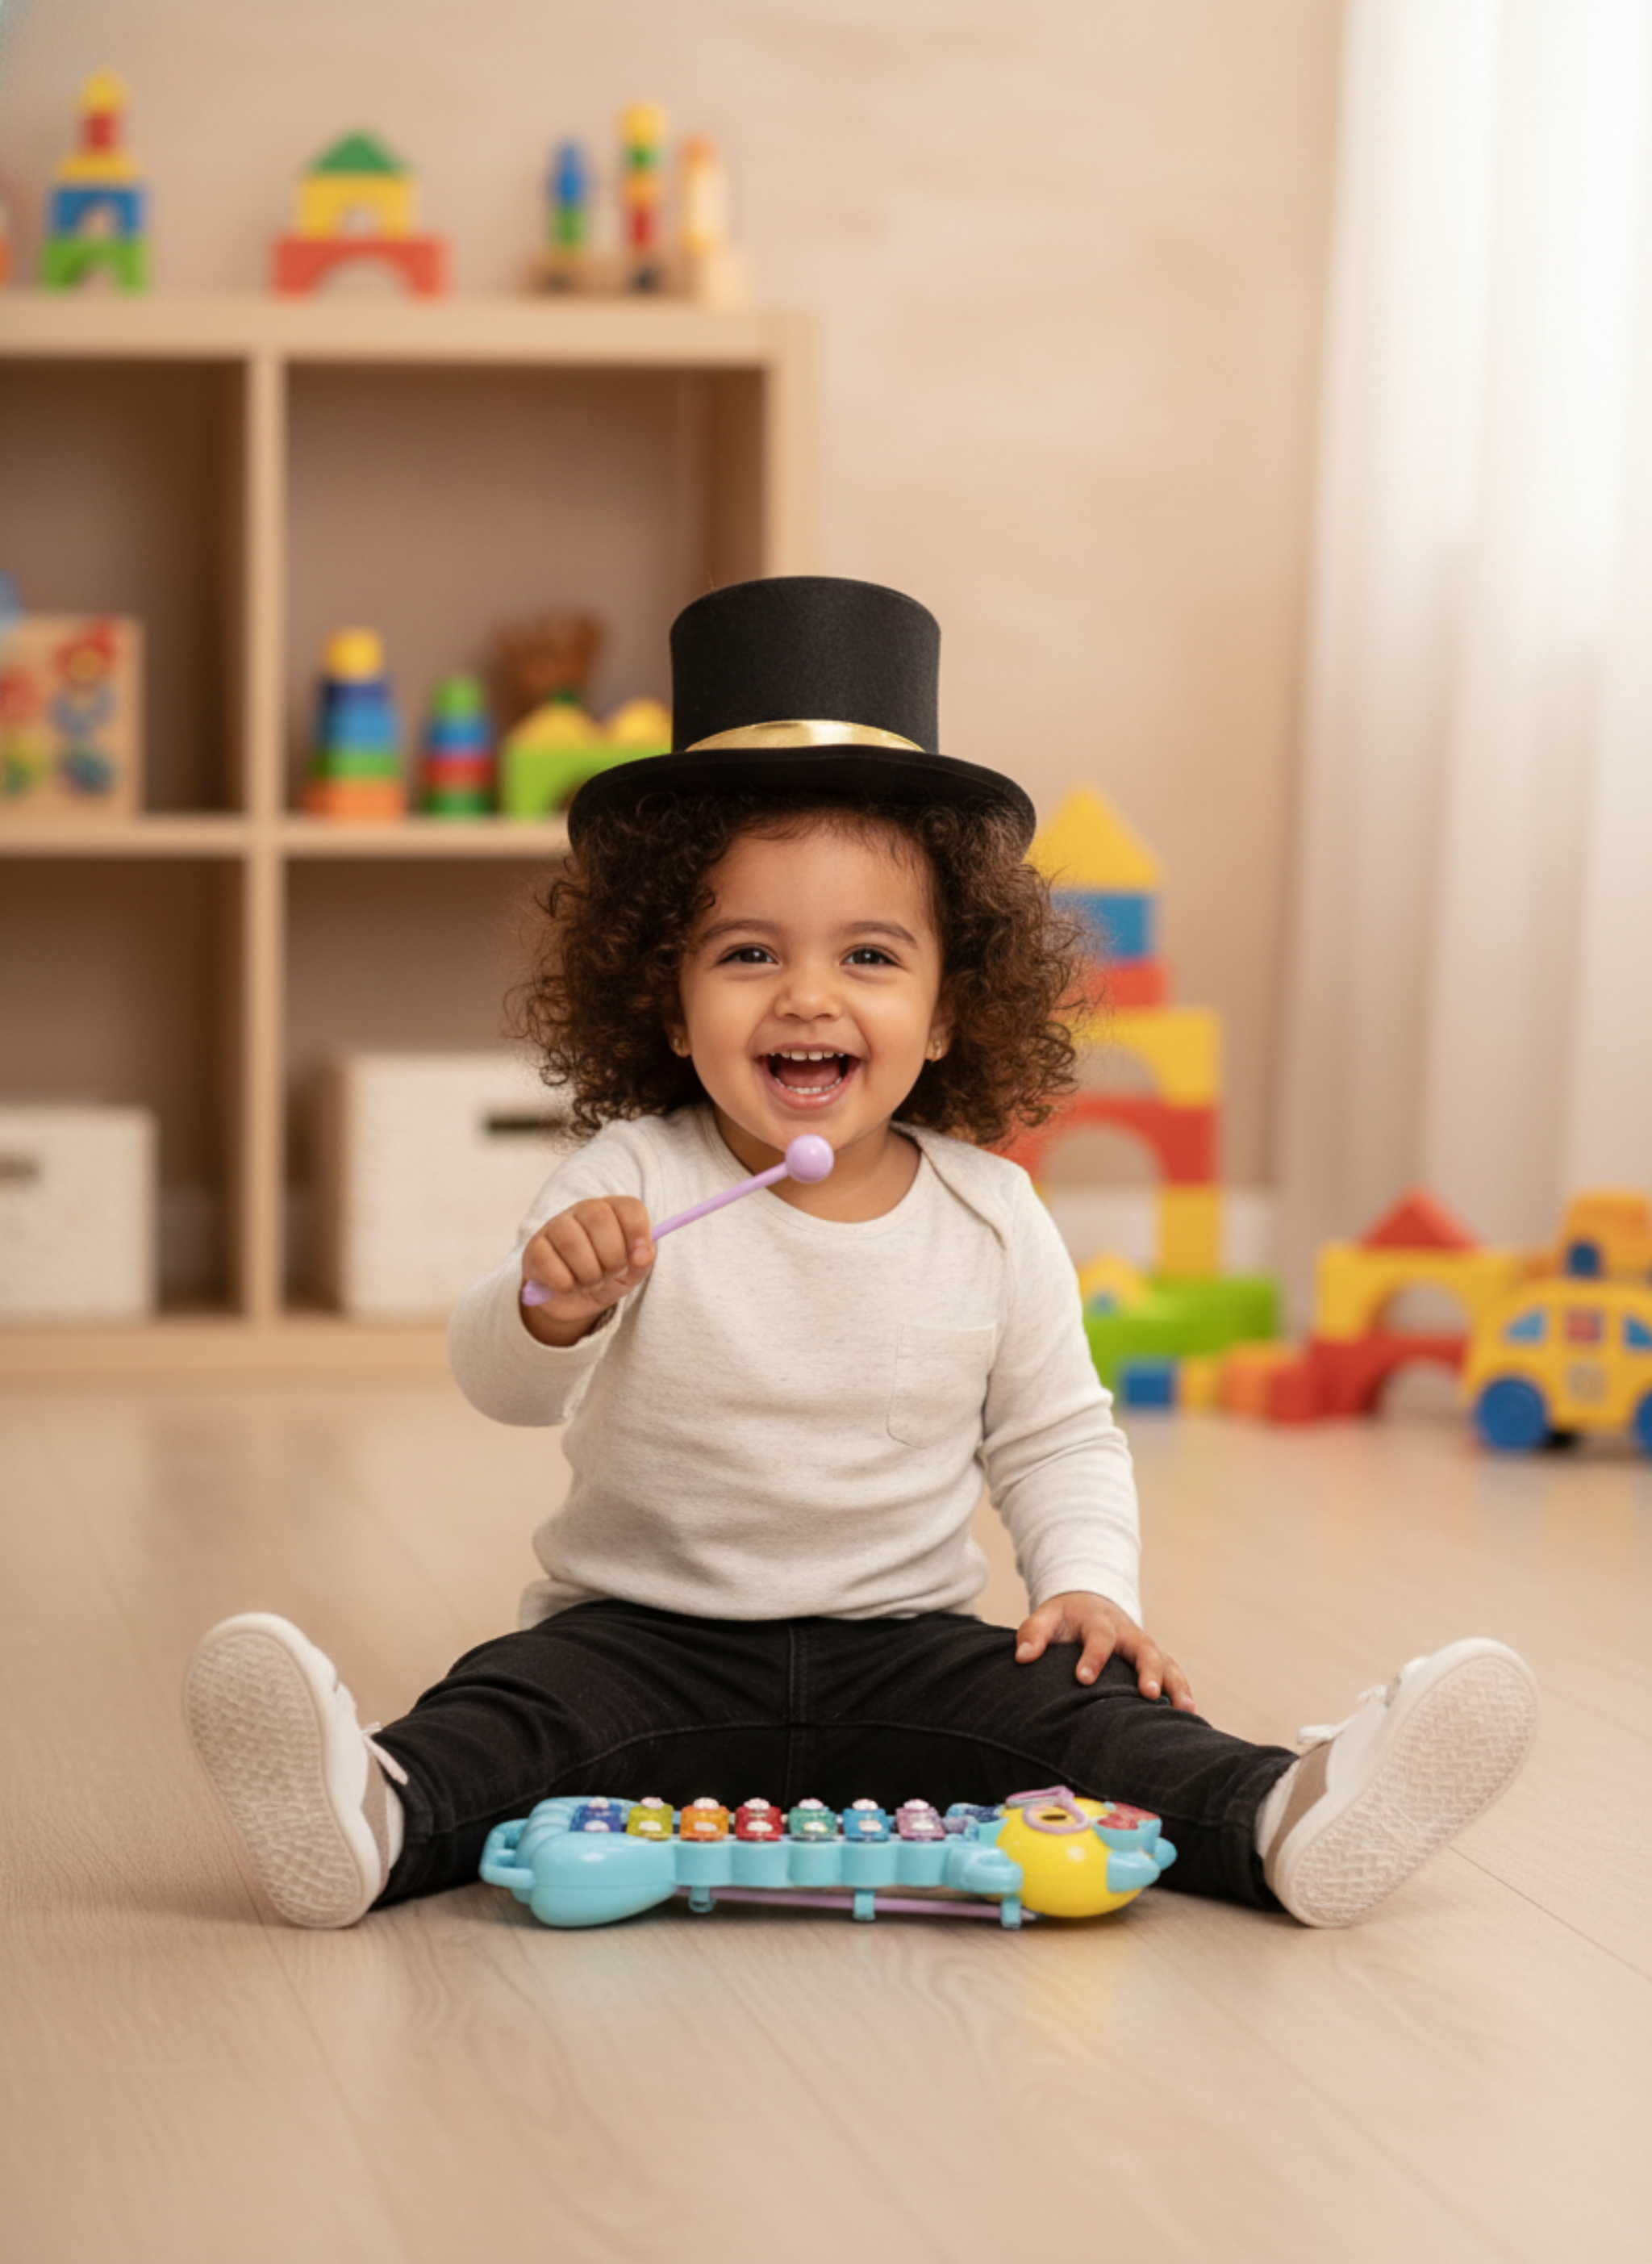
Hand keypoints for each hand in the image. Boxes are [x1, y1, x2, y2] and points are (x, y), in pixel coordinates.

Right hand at [520, 1197, 654, 1344]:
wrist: (570, 1301)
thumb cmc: (604, 1277)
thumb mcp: (629, 1274)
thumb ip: (640, 1263)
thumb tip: (644, 1256)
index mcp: (612, 1211)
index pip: (629, 1207)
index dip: (638, 1233)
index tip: (639, 1258)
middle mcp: (582, 1211)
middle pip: (599, 1218)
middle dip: (611, 1257)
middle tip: (609, 1274)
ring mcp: (555, 1226)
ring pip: (572, 1242)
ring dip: (588, 1273)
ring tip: (588, 1282)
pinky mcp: (534, 1248)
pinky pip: (548, 1262)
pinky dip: (564, 1283)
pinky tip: (567, 1286)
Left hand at [1014, 1590, 1195, 1708]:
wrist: (1090, 1603)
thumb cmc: (1065, 1619)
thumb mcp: (1047, 1617)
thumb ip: (1033, 1633)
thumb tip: (1023, 1657)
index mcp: (1098, 1622)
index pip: (1098, 1638)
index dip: (1092, 1657)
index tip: (1083, 1679)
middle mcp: (1127, 1634)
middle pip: (1143, 1648)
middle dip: (1147, 1670)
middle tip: (1148, 1693)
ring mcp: (1144, 1646)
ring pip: (1166, 1662)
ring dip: (1175, 1684)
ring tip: (1185, 1709)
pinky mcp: (1154, 1659)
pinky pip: (1173, 1672)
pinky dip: (1183, 1690)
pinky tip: (1190, 1715)